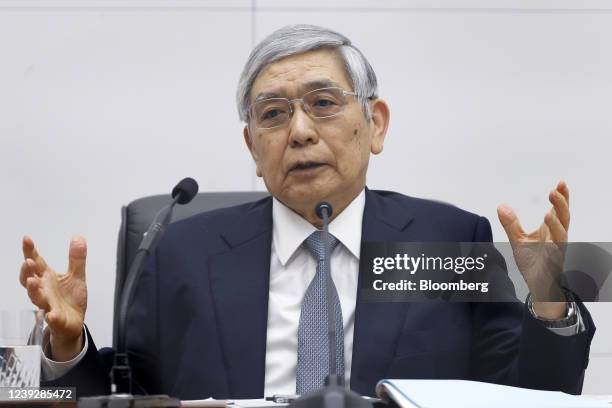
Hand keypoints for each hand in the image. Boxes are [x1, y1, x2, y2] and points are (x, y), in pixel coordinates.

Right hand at [19, 235, 87, 360]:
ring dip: (33, 290)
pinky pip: (53, 318)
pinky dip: (52, 316)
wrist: (73, 323)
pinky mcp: (57, 319)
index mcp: (48, 278)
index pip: (36, 263)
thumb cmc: (70, 299)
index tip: (26, 238)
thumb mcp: (76, 275)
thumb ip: (76, 258)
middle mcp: (44, 290)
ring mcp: (48, 305)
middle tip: (28, 261)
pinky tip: (52, 315)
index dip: (30, 251)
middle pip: (30, 279)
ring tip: (32, 281)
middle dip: (27, 271)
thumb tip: (78, 237)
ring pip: (36, 298)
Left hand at [497, 181, 569, 318]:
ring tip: (549, 214)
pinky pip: (556, 257)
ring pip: (562, 236)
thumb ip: (511, 223)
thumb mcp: (518, 239)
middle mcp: (557, 238)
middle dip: (561, 204)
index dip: (562, 197)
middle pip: (564, 218)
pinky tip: (551, 244)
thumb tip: (501, 205)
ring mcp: (557, 251)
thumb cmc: (533, 261)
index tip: (560, 182)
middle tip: (555, 190)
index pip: (559, 210)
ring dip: (557, 225)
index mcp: (551, 230)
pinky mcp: (553, 265)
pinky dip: (554, 250)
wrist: (538, 285)